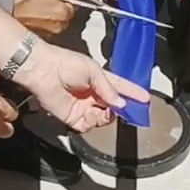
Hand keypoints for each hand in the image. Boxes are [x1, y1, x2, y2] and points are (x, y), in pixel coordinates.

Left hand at [10, 40, 150, 130]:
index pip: (121, 87)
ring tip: (109, 109)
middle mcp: (93, 95)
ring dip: (108, 116)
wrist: (43, 71)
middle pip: (114, 107)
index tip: (146, 99)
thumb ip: (108, 88)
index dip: (133, 93)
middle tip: (128, 108)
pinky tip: (92, 113)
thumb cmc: (65, 64)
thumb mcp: (93, 71)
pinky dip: (93, 122)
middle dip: (123, 108)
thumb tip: (121, 103)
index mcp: (100, 79)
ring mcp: (84, 107)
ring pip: (104, 118)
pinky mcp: (73, 117)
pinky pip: (89, 126)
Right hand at [12, 0, 79, 35]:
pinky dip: (43, 24)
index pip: (74, 5)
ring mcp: (51, 34)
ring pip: (57, 23)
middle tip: (44, 2)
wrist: (5, 11)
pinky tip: (34, 18)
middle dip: (58, 9)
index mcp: (64, 12)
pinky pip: (48, 30)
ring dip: (51, 17)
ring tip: (37, 10)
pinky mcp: (42, 38)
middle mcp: (60, 26)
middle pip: (66, 15)